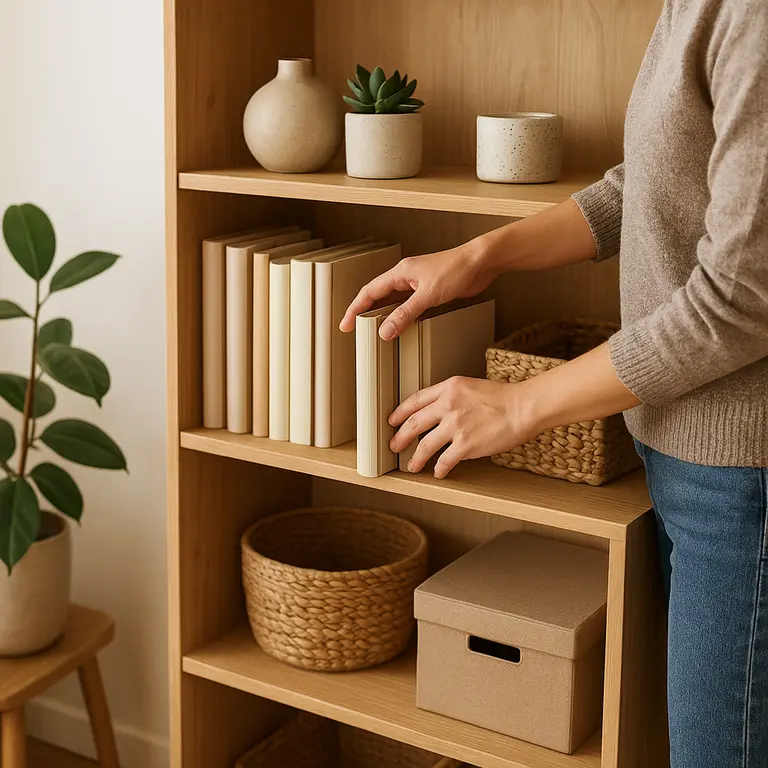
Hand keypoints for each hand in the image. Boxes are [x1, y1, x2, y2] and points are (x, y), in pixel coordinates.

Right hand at [339, 241, 496, 340]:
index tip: (346, 325)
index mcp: (400, 273)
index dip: (355, 309)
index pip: (369, 292)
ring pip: (394, 302)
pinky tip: (404, 327)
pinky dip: (403, 317)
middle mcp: (407, 277)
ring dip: (385, 316)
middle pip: (379, 297)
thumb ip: (405, 314)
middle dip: (365, 313)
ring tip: (376, 333)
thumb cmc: (456, 269)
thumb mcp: (427, 295)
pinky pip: (410, 306)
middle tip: (357, 331)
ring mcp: (419, 284)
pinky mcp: (432, 291)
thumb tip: (385, 331)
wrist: (481, 263)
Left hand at [389, 376, 539, 478]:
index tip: (393, 421)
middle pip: (413, 423)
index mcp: (449, 387)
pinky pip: (444, 460)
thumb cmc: (504, 398)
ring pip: (424, 445)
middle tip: (394, 446)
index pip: (415, 400)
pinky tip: (438, 473)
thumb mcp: (471, 386)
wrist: (523, 408)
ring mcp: (455, 426)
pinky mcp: (465, 445)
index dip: (400, 412)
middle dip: (400, 437)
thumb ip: (453, 396)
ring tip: (412, 466)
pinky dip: (439, 469)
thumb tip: (438, 411)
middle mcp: (448, 405)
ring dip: (416, 458)